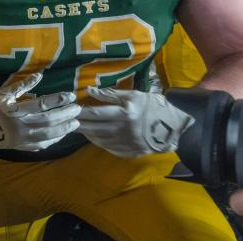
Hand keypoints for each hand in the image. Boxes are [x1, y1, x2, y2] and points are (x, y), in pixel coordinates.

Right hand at [0, 73, 80, 159]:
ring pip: (48, 135)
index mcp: (14, 111)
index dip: (58, 100)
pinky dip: (55, 139)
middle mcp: (19, 126)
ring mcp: (22, 139)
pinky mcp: (22, 147)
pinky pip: (43, 144)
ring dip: (64, 129)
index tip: (71, 96)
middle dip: (65, 114)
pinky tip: (63, 133)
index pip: (41, 105)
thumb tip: (39, 75)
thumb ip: (22, 86)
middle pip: (48, 120)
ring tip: (75, 122)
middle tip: (77, 109)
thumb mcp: (4, 93)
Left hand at [78, 87, 194, 157]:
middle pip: (94, 128)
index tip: (70, 109)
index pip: (96, 114)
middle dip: (79, 124)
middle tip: (67, 120)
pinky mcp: (129, 152)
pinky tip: (92, 136)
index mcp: (125, 114)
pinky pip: (108, 147)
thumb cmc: (154, 106)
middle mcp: (124, 130)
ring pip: (99, 139)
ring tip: (77, 128)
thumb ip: (110, 94)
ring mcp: (126, 143)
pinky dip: (97, 141)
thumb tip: (89, 91)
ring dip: (86, 134)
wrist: (175, 127)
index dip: (81, 112)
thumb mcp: (134, 95)